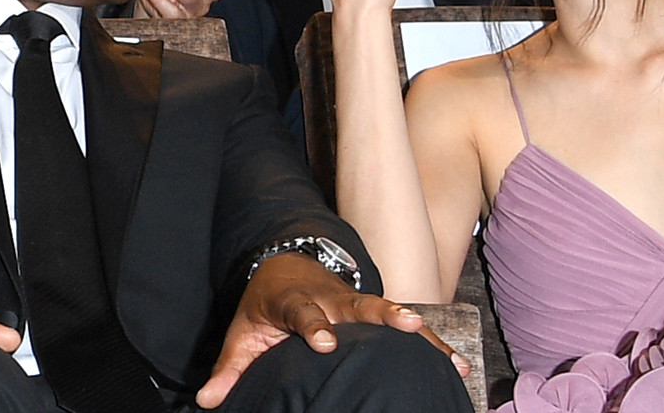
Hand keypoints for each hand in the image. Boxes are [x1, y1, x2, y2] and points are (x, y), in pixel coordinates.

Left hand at [194, 253, 467, 407]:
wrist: (286, 264)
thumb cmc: (265, 306)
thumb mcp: (242, 333)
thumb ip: (229, 368)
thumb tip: (206, 401)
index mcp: (293, 301)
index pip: (304, 311)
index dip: (314, 326)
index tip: (326, 343)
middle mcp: (329, 298)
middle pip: (357, 304)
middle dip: (380, 314)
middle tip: (405, 323)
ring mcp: (353, 302)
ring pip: (384, 312)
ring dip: (410, 327)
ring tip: (437, 343)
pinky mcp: (371, 312)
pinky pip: (402, 328)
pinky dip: (430, 343)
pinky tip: (456, 363)